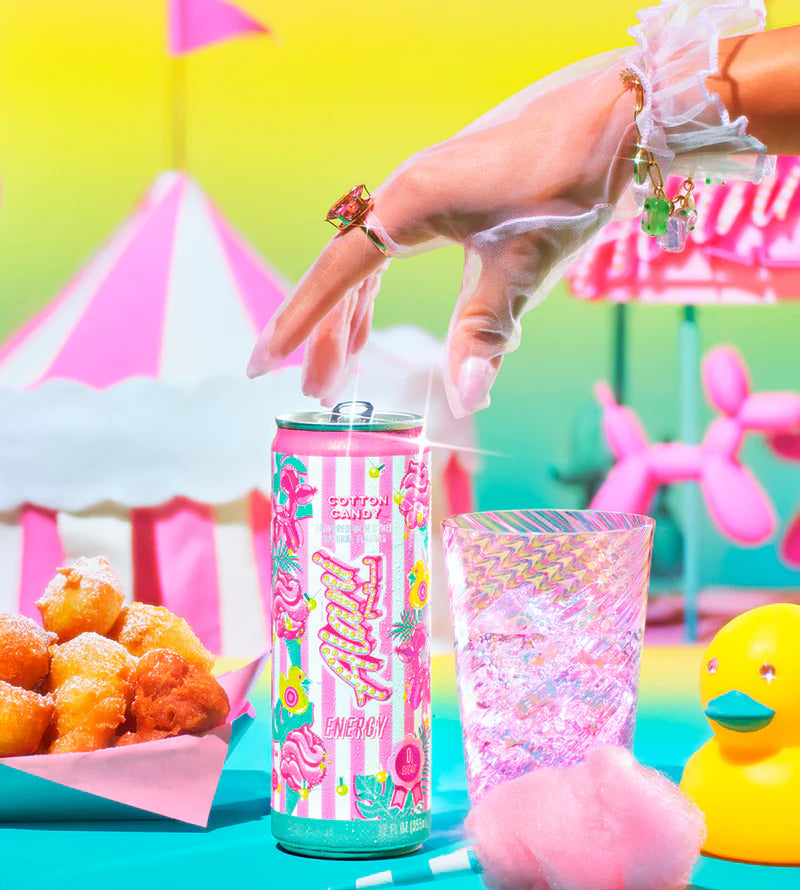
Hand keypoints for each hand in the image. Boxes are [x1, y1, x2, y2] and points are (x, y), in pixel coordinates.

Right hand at [248, 51, 636, 415]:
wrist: (620, 115)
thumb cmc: (572, 181)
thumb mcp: (526, 266)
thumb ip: (486, 332)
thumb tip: (462, 398)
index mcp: (409, 205)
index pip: (335, 275)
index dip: (299, 324)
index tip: (263, 363)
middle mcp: (405, 192)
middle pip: (345, 274)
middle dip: (326, 335)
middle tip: (314, 390)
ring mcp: (426, 188)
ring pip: (368, 262)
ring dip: (351, 315)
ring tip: (342, 366)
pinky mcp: (449, 192)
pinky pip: (393, 247)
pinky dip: (380, 288)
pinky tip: (379, 312)